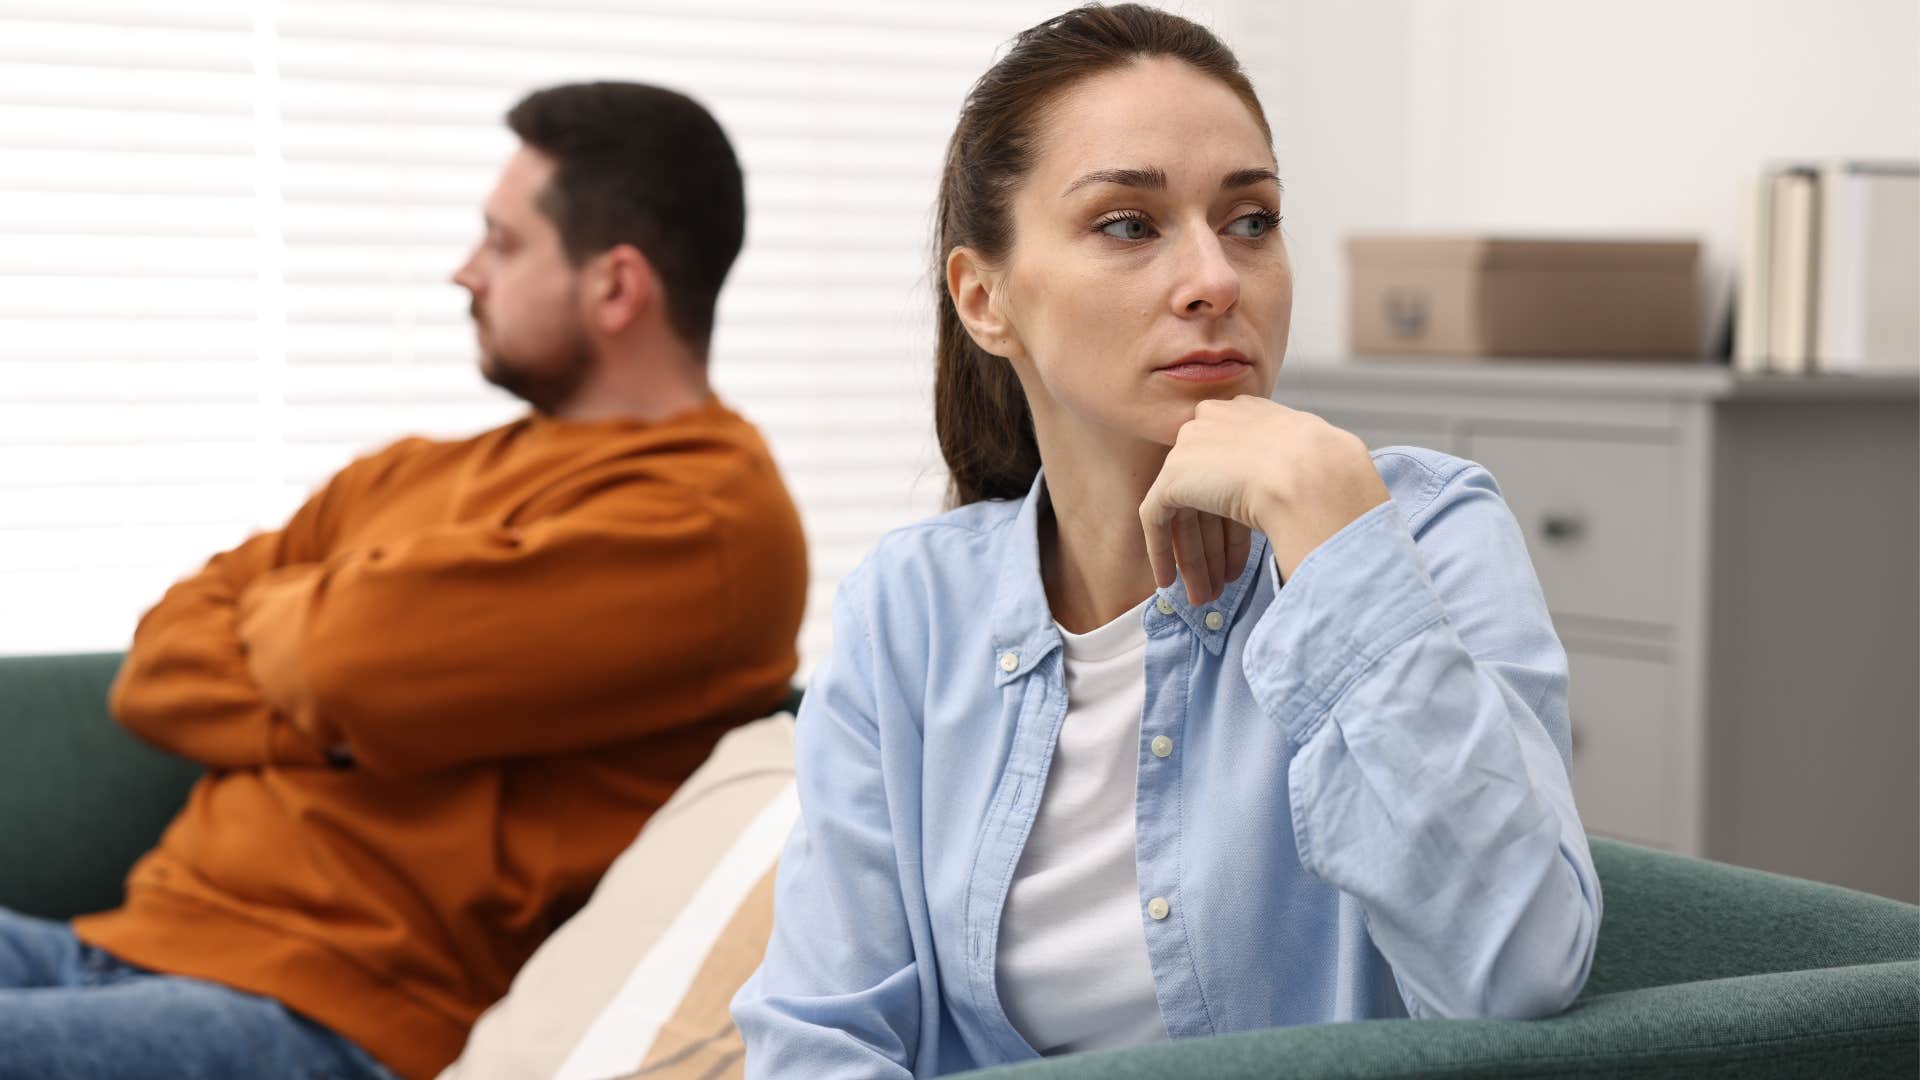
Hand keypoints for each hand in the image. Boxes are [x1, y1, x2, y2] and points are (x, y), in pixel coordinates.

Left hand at [1139, 396, 1390, 605]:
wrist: (1313, 477)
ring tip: (1203, 596)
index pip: (1236, 471)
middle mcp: (1216, 422)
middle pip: (1209, 493)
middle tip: (1220, 583)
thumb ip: (1288, 473)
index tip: (1243, 555)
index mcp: (1251, 414)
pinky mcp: (1172, 476)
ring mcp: (1191, 446)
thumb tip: (1288, 501)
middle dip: (1215, 545)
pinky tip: (1169, 582)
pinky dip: (1161, 551)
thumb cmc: (1329, 476)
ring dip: (1196, 559)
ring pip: (1187, 511)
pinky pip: (1156, 517)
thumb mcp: (1312, 463)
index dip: (1236, 521)